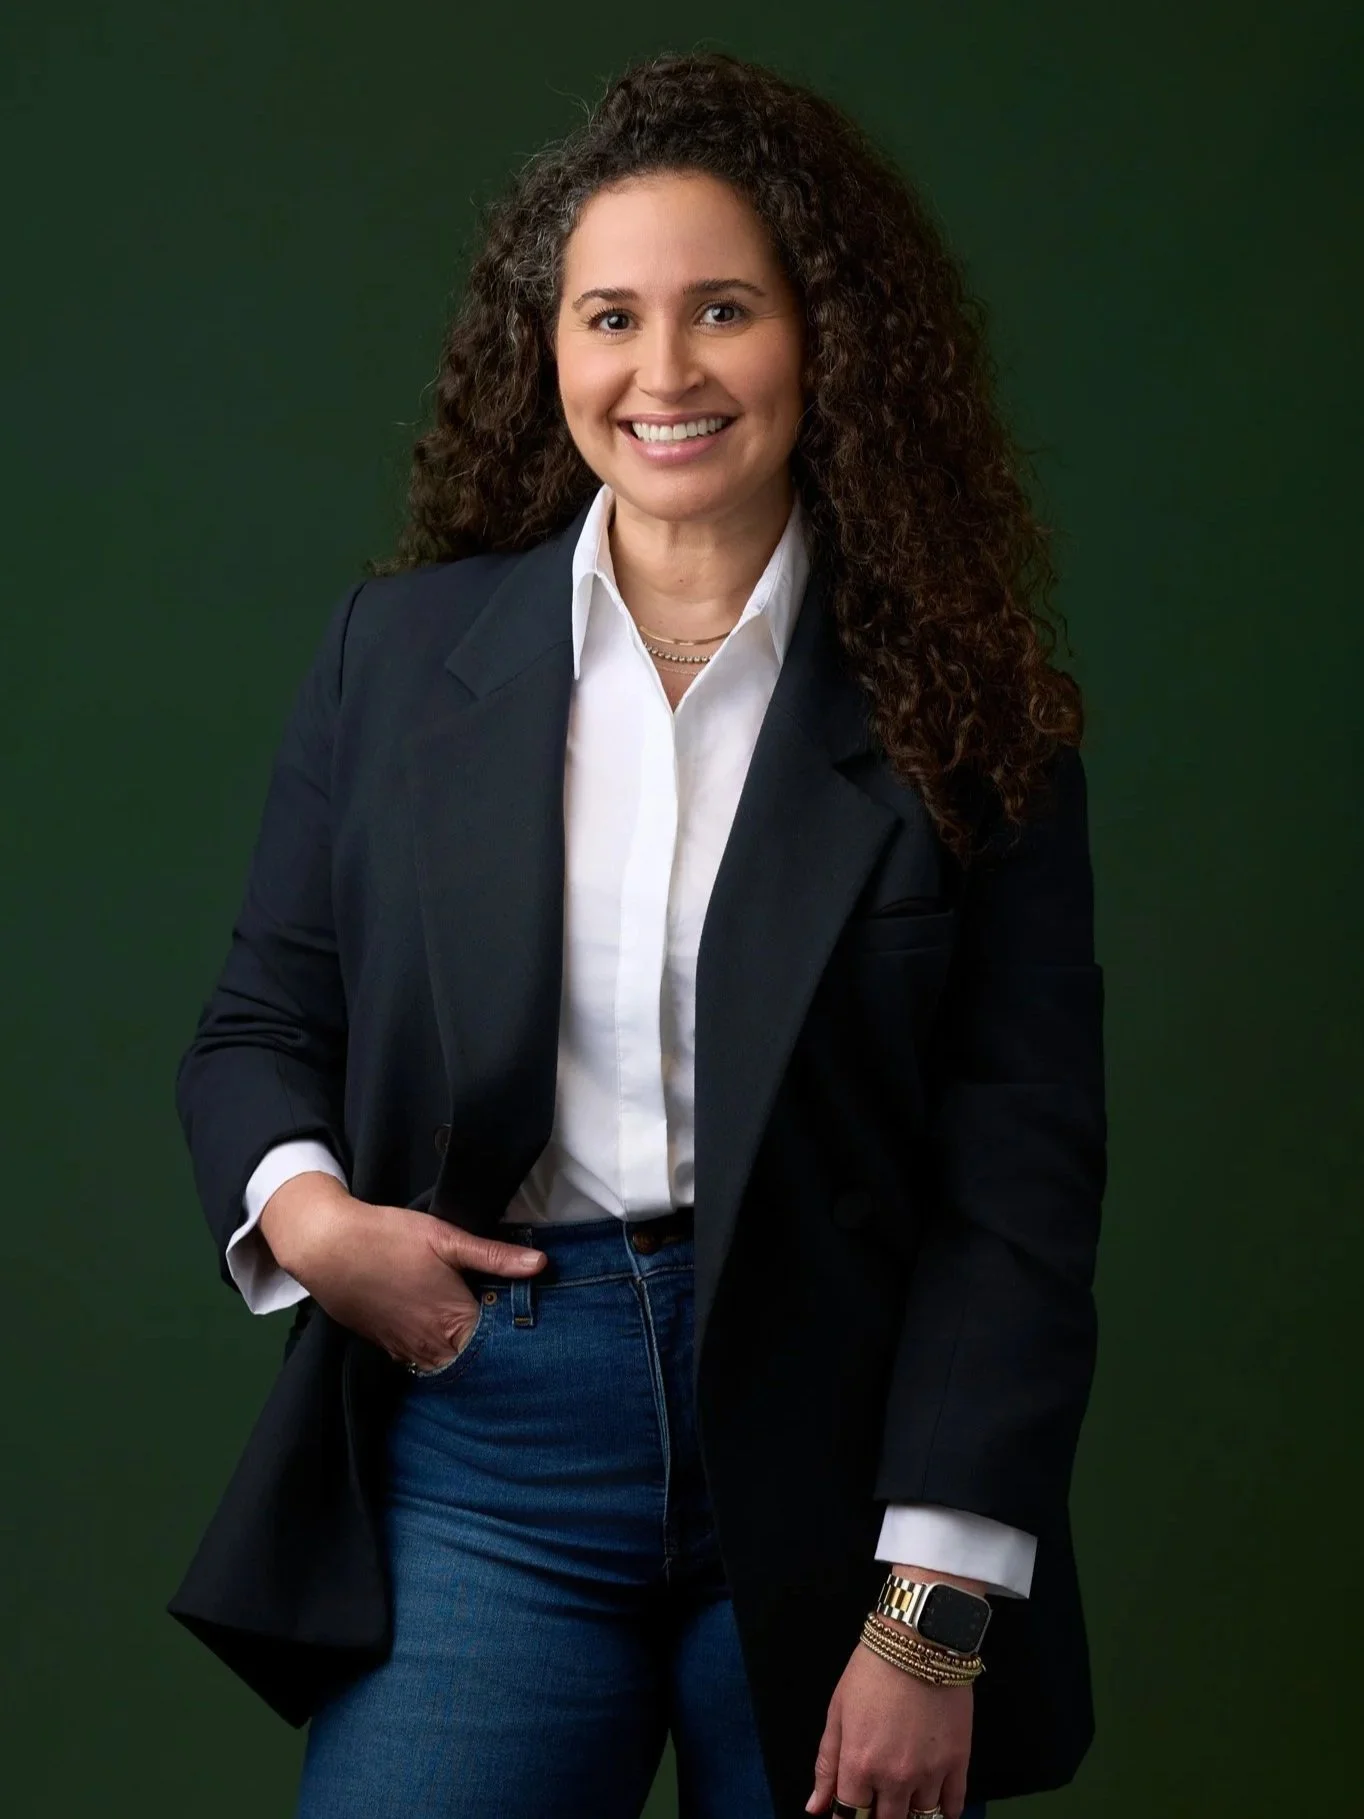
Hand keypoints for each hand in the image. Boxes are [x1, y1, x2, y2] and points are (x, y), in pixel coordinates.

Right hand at [258, 1174, 546, 1369]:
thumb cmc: (388, 1237)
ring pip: (446, 1368)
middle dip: (495, 1357)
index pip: (498, 1350)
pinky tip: (448, 1338)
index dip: (519, 1344)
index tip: (538, 1335)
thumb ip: (494, 1256)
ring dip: (466, 1360)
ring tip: (488, 1342)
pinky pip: (421, 1362)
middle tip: (519, 1342)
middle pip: (474, 1365)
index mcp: (452, 1321)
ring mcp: (404, 1350)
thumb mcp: (446, 1238)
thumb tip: (542, 1264)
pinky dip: (438, 1356)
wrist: (326, 1247)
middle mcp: (430, 1345)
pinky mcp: (385, 1346)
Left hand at [806, 1635, 973, 1818]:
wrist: (919, 1641)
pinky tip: (934, 1802)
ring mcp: (929, 1773)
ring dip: (910, 1813)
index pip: (850, 1816)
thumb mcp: (837, 1711)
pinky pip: (953, 1806)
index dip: (847, 1818)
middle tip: (878, 1801)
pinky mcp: (959, 1762)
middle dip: (878, 1817)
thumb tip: (815, 1807)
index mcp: (859, 1765)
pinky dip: (943, 1811)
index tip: (850, 1811)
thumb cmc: (871, 1671)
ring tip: (904, 1799)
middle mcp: (894, 1778)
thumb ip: (826, 1763)